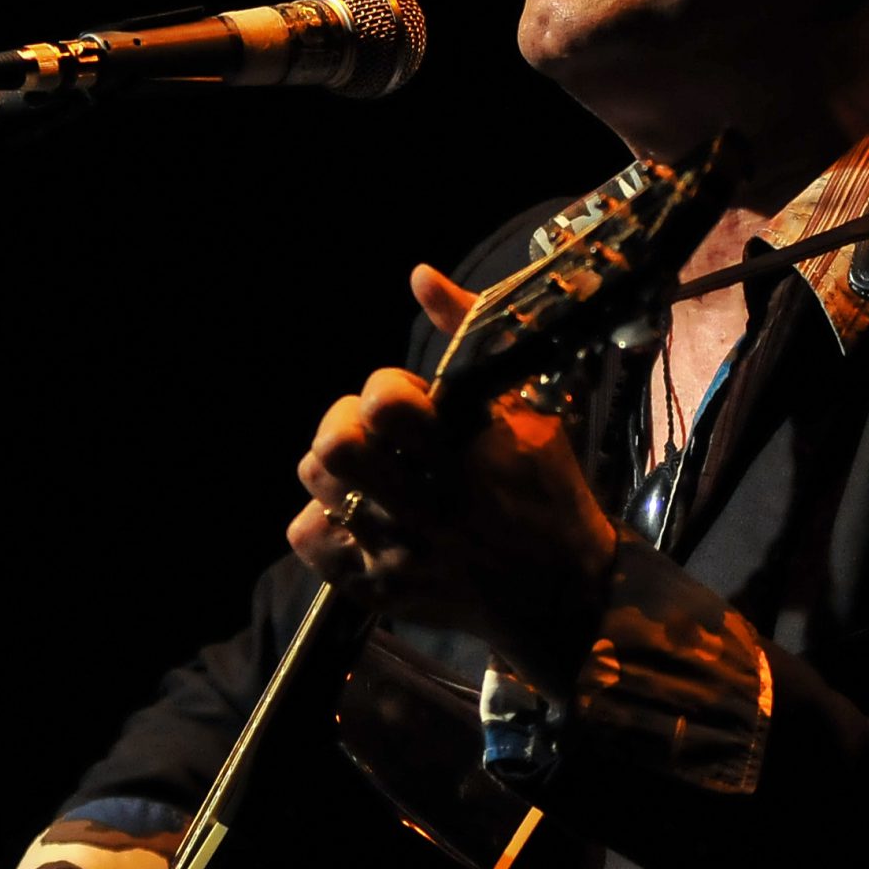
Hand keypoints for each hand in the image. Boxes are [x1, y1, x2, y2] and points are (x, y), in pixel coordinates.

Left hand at [286, 264, 616, 688]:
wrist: (562, 594)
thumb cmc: (543, 489)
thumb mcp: (528, 407)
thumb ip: (470, 335)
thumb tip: (418, 274)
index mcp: (472, 452)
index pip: (386, 402)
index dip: (384, 391)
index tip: (407, 403)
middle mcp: (434, 505)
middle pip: (336, 445)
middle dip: (344, 422)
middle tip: (369, 432)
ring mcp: (402, 552)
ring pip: (318, 482)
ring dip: (336, 467)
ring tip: (368, 473)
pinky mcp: (379, 589)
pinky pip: (307, 536)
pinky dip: (323, 519)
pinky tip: (358, 517)